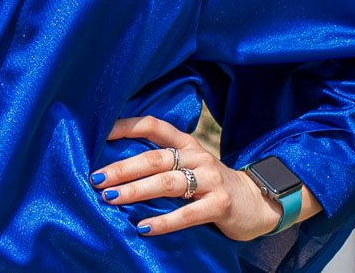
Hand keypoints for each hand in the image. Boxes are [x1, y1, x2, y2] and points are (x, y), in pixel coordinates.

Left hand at [92, 115, 319, 239]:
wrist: (257, 203)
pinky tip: (143, 227)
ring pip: (168, 183)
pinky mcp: (220, 205)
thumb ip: (163, 164)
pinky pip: (187, 214)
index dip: (128, 126)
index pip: (155, 126)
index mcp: (188, 145)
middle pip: (156, 158)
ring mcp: (211, 180)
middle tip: (97, 178)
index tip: (100, 133)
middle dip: (123, 167)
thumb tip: (116, 169)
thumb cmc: (212, 186)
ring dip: (136, 191)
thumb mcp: (191, 167)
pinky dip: (163, 222)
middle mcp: (198, 157)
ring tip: (110, 199)